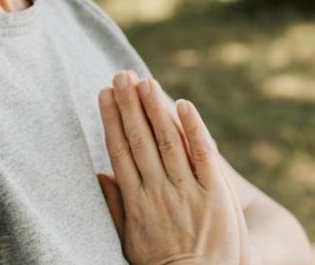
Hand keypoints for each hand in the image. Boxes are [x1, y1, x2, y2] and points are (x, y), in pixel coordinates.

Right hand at [97, 71, 249, 264]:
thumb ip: (115, 206)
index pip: (120, 151)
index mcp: (136, 202)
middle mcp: (159, 192)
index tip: (105, 93)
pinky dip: (194, 128)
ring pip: (168, 141)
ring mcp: (187, 192)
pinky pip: (204, 155)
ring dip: (154, 108)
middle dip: (129, 105)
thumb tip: (99, 174)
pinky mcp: (215, 194)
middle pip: (140, 140)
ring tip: (145, 81)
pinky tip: (183, 105)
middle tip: (121, 74)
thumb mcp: (129, 240)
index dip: (112, 119)